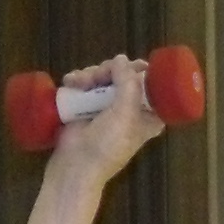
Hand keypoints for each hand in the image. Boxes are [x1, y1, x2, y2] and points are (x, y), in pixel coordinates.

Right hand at [46, 54, 168, 180]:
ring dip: (90, 74)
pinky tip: (70, 83)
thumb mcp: (125, 113)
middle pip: (125, 74)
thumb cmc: (107, 144)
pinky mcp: (87, 105)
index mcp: (149, 113)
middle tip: (98, 78)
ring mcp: (108, 105)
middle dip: (109, 71)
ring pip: (103, 75)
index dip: (140, 70)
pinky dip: (78, 79)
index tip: (126, 69)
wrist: (75, 165)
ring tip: (79, 84)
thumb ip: (128, 83)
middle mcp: (130, 107)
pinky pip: (86, 83)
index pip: (152, 82)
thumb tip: (121, 59)